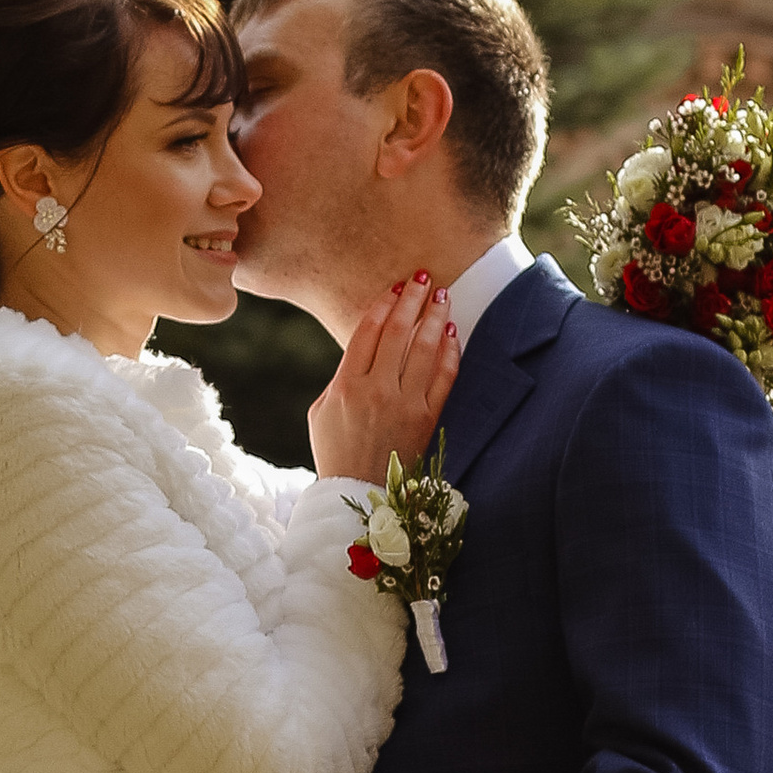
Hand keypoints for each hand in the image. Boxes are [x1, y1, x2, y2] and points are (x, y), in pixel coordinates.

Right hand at [308, 275, 459, 485]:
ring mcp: (404, 405)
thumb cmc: (335, 451)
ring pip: (424, 349)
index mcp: (345, 386)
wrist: (358, 494)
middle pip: (398, 333)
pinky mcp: (427, 419)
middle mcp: (376, 391)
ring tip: (442, 296)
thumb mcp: (321, 411)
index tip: (395, 287)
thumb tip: (366, 350)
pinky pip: (443, 378)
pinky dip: (449, 352)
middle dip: (412, 300)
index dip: (384, 304)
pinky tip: (451, 333)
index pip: (367, 331)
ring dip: (434, 318)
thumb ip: (341, 377)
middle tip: (423, 278)